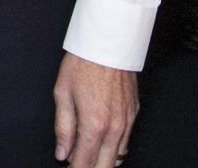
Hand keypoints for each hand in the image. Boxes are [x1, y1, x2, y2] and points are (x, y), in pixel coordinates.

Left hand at [54, 52, 138, 166]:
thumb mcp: (62, 93)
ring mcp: (127, 122)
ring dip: (103, 162)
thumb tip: (62, 152)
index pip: (85, 163)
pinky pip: (126, 142)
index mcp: (94, 124)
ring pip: (118, 158)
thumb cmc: (84, 63)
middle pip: (104, 166)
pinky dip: (114, 149)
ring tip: (88, 158)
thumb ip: (63, 128)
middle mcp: (114, 128)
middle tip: (77, 164)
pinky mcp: (134, 114)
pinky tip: (102, 144)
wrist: (108, 42)